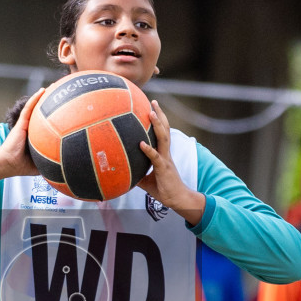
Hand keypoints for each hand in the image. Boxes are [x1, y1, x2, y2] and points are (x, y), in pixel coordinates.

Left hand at [136, 101, 204, 224]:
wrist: (178, 199)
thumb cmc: (164, 189)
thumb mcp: (146, 180)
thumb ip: (137, 173)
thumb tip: (122, 172)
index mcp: (163, 153)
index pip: (162, 133)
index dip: (158, 120)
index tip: (152, 107)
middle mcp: (165, 153)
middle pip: (164, 129)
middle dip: (159, 115)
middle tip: (153, 101)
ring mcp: (165, 160)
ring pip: (163, 138)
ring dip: (157, 125)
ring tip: (151, 113)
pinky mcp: (163, 169)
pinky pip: (155, 157)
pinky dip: (148, 150)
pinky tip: (141, 143)